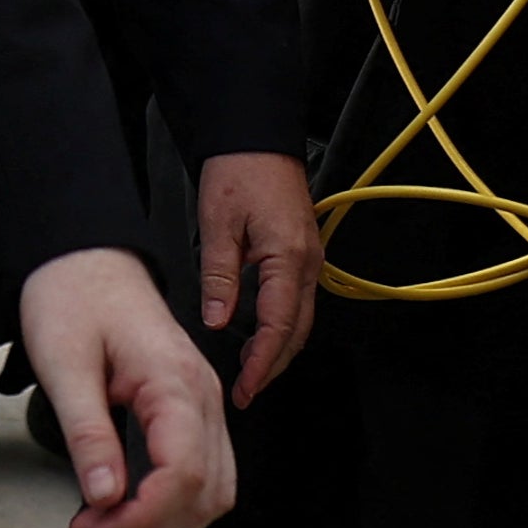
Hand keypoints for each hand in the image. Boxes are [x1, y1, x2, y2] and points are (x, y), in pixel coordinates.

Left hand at [17, 244, 236, 527]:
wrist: (86, 261)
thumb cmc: (74, 297)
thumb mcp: (64, 366)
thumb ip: (88, 435)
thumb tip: (105, 497)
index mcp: (173, 380)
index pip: (183, 475)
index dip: (142, 517)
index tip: (94, 527)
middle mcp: (202, 393)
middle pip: (209, 493)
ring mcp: (204, 401)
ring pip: (215, 490)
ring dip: (168, 523)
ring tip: (109, 522)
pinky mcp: (193, 408)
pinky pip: (205, 471)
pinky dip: (174, 502)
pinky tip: (132, 504)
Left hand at [192, 150, 322, 405]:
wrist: (257, 136)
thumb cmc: (238, 170)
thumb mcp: (217, 224)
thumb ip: (219, 277)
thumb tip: (217, 320)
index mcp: (287, 257)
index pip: (279, 327)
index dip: (261, 364)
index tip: (245, 388)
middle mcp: (308, 261)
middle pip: (297, 331)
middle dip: (272, 366)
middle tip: (246, 391)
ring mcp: (310, 257)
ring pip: (301, 319)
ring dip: (279, 349)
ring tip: (249, 370)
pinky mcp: (303, 252)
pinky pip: (298, 300)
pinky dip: (282, 326)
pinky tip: (260, 334)